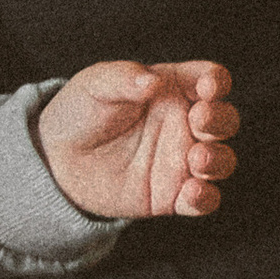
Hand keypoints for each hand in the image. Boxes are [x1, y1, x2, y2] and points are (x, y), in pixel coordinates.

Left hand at [38, 59, 236, 220]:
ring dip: (218, 159)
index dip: (216, 81)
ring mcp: (181, 160)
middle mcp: (184, 124)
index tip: (207, 87)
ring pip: (221, 161)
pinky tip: (192, 192)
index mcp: (173, 89)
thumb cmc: (80, 111)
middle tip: (199, 120)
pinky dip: (205, 198)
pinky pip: (202, 200)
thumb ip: (124, 77)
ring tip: (198, 158)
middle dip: (220, 120)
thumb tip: (153, 81)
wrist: (55, 159)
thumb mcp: (95, 84)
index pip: (210, 80)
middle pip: (224, 120)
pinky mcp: (171, 195)